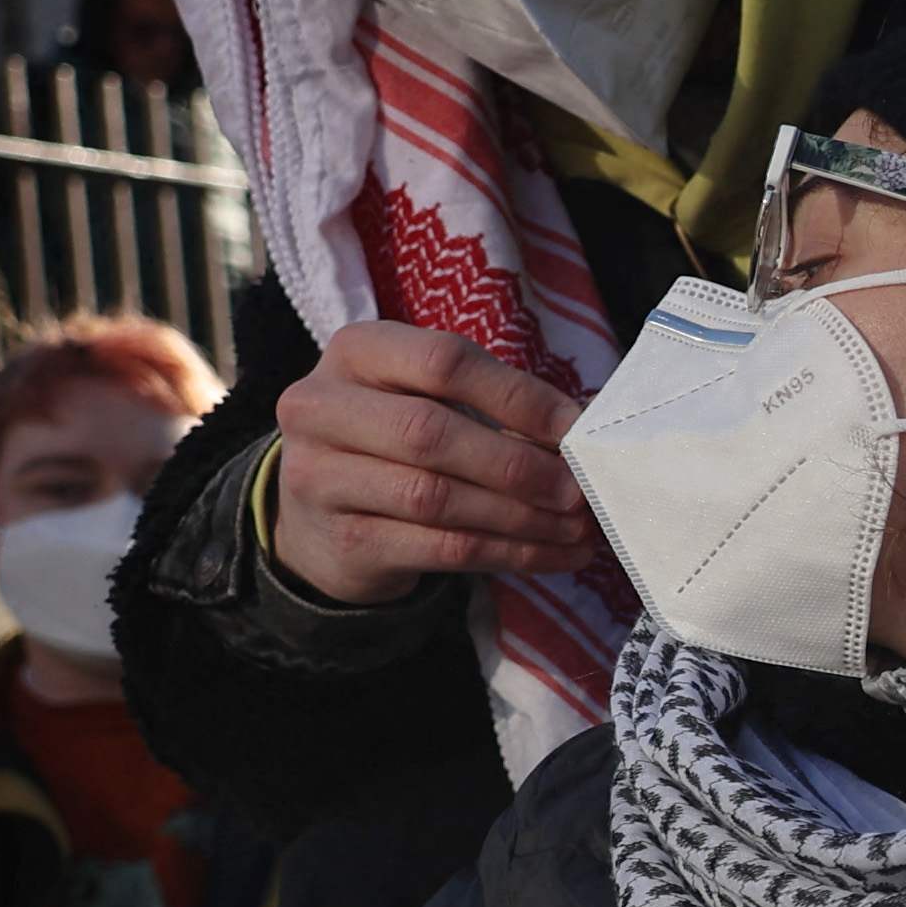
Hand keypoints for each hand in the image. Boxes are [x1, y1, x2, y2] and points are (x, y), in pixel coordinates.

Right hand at [268, 317, 593, 602]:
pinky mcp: (344, 540)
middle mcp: (319, 408)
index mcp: (355, 352)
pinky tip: (554, 554)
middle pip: (430, 433)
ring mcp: (319, 477)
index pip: (442, 361)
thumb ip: (497, 404)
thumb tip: (586, 430)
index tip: (574, 429)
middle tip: (578, 490)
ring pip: (436, 498)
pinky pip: (441, 548)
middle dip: (518, 465)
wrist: (325, 516)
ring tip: (576, 528)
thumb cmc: (398, 441)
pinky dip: (510, 553)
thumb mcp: (430, 400)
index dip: (517, 396)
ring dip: (522, 517)